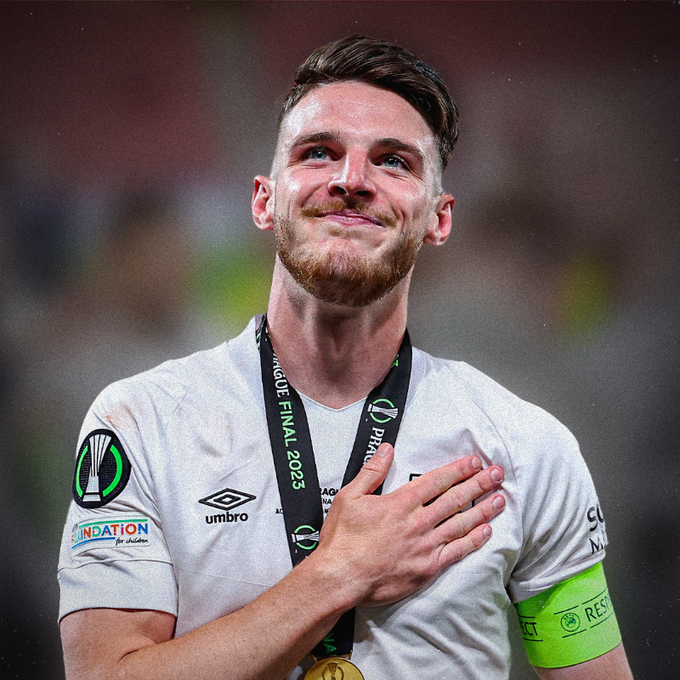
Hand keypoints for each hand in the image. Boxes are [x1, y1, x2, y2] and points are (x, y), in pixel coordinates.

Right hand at [311, 443, 504, 607]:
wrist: (340, 578)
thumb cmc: (342, 539)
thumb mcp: (348, 497)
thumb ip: (371, 472)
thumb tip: (386, 450)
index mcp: (400, 503)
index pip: (436, 480)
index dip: (457, 469)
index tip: (474, 462)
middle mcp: (417, 522)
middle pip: (455, 498)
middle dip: (479, 484)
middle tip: (497, 474)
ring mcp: (425, 546)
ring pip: (461, 523)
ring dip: (483, 509)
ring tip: (500, 499)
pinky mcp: (427, 567)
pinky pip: (457, 552)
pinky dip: (473, 540)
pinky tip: (486, 532)